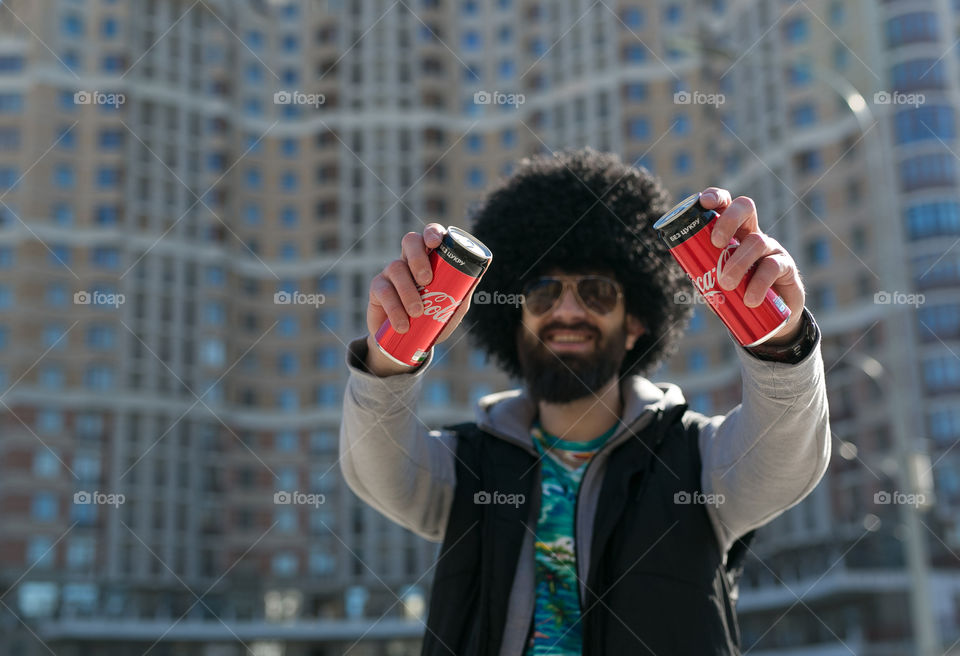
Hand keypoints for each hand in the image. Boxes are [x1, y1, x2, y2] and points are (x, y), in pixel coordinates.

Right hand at [365, 223, 480, 374]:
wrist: (411, 343)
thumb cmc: (435, 319)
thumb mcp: (453, 305)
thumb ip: (464, 289)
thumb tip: (478, 275)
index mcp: (430, 258)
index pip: (430, 235)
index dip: (432, 233)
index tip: (436, 243)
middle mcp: (409, 259)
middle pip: (410, 241)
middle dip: (418, 257)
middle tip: (427, 280)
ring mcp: (391, 272)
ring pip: (396, 268)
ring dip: (408, 291)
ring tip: (418, 312)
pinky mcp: (377, 289)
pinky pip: (384, 291)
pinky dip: (394, 308)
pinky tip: (403, 324)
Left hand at [698, 188, 805, 344]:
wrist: (769, 318)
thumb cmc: (736, 294)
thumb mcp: (716, 282)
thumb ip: (702, 274)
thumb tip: (685, 269)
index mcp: (732, 233)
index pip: (725, 205)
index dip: (715, 197)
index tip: (703, 202)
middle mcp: (752, 233)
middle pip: (745, 207)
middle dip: (728, 220)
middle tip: (715, 243)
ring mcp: (771, 247)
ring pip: (756, 241)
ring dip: (738, 263)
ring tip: (727, 284)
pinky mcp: (786, 266)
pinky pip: (772, 267)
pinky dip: (758, 284)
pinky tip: (749, 299)